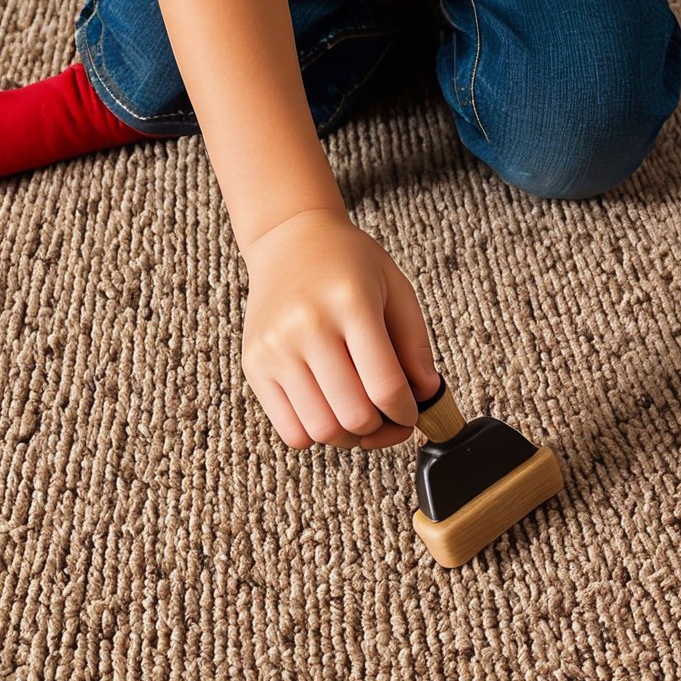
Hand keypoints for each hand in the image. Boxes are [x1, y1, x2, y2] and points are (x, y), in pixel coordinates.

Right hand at [240, 208, 441, 449]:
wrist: (289, 241)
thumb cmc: (349, 264)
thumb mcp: (396, 288)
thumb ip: (416, 344)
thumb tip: (426, 395)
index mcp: (350, 303)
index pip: (385, 386)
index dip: (406, 412)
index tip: (411, 412)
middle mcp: (307, 326)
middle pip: (353, 416)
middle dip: (382, 429)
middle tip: (391, 421)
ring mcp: (275, 348)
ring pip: (322, 430)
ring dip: (351, 438)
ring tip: (363, 420)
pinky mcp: (254, 365)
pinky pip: (290, 431)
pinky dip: (317, 435)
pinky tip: (330, 412)